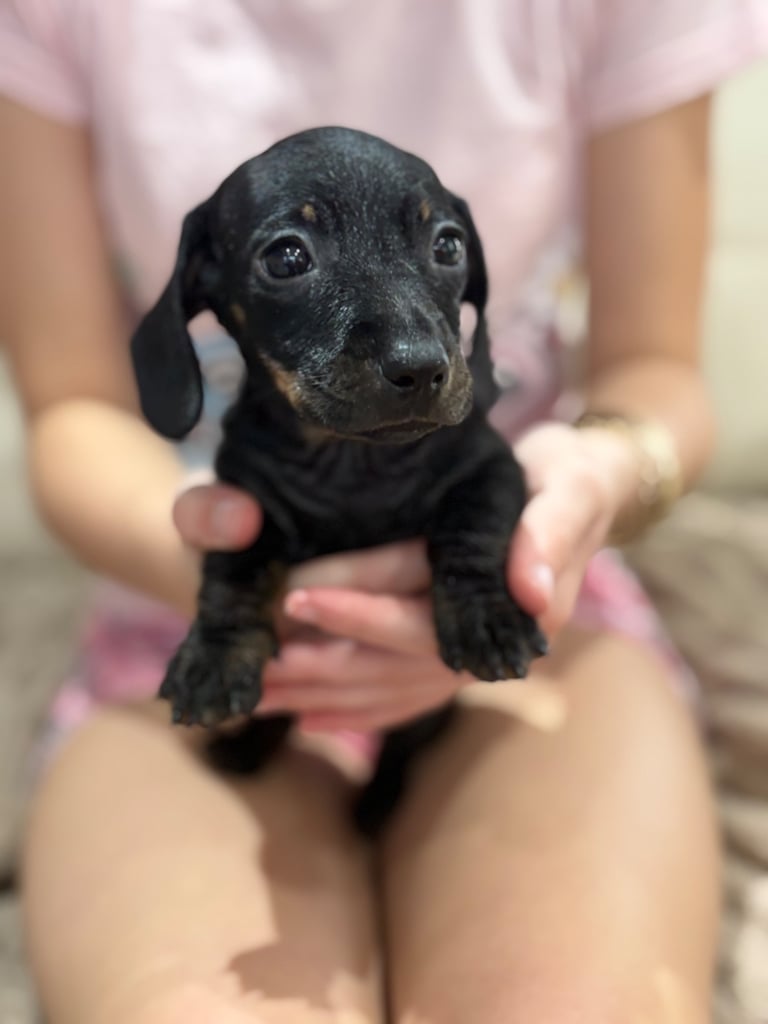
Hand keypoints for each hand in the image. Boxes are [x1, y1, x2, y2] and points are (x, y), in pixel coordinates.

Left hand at [172, 422, 634, 728]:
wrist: (585, 501)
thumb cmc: (570, 482)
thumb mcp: (570, 489)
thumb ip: (549, 532)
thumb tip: (531, 593)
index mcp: (509, 607)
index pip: (420, 611)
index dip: (357, 610)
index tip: (294, 600)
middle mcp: (487, 646)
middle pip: (391, 665)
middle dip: (320, 662)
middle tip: (256, 661)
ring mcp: (470, 661)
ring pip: (388, 689)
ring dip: (323, 694)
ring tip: (260, 697)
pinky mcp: (454, 661)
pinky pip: (403, 698)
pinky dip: (356, 710)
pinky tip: (307, 717)